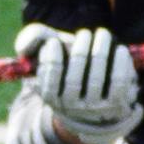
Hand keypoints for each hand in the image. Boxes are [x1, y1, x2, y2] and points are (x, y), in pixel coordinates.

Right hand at [16, 23, 138, 133]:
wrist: (98, 95)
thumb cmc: (69, 64)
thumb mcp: (50, 50)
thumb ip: (32, 39)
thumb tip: (24, 47)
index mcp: (51, 97)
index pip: (48, 84)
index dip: (50, 62)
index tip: (54, 43)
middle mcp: (71, 107)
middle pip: (74, 81)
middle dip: (79, 52)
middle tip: (84, 34)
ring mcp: (94, 109)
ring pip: (96, 79)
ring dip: (100, 51)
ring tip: (102, 34)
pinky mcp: (117, 105)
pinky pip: (119, 84)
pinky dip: (120, 64)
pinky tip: (120, 49)